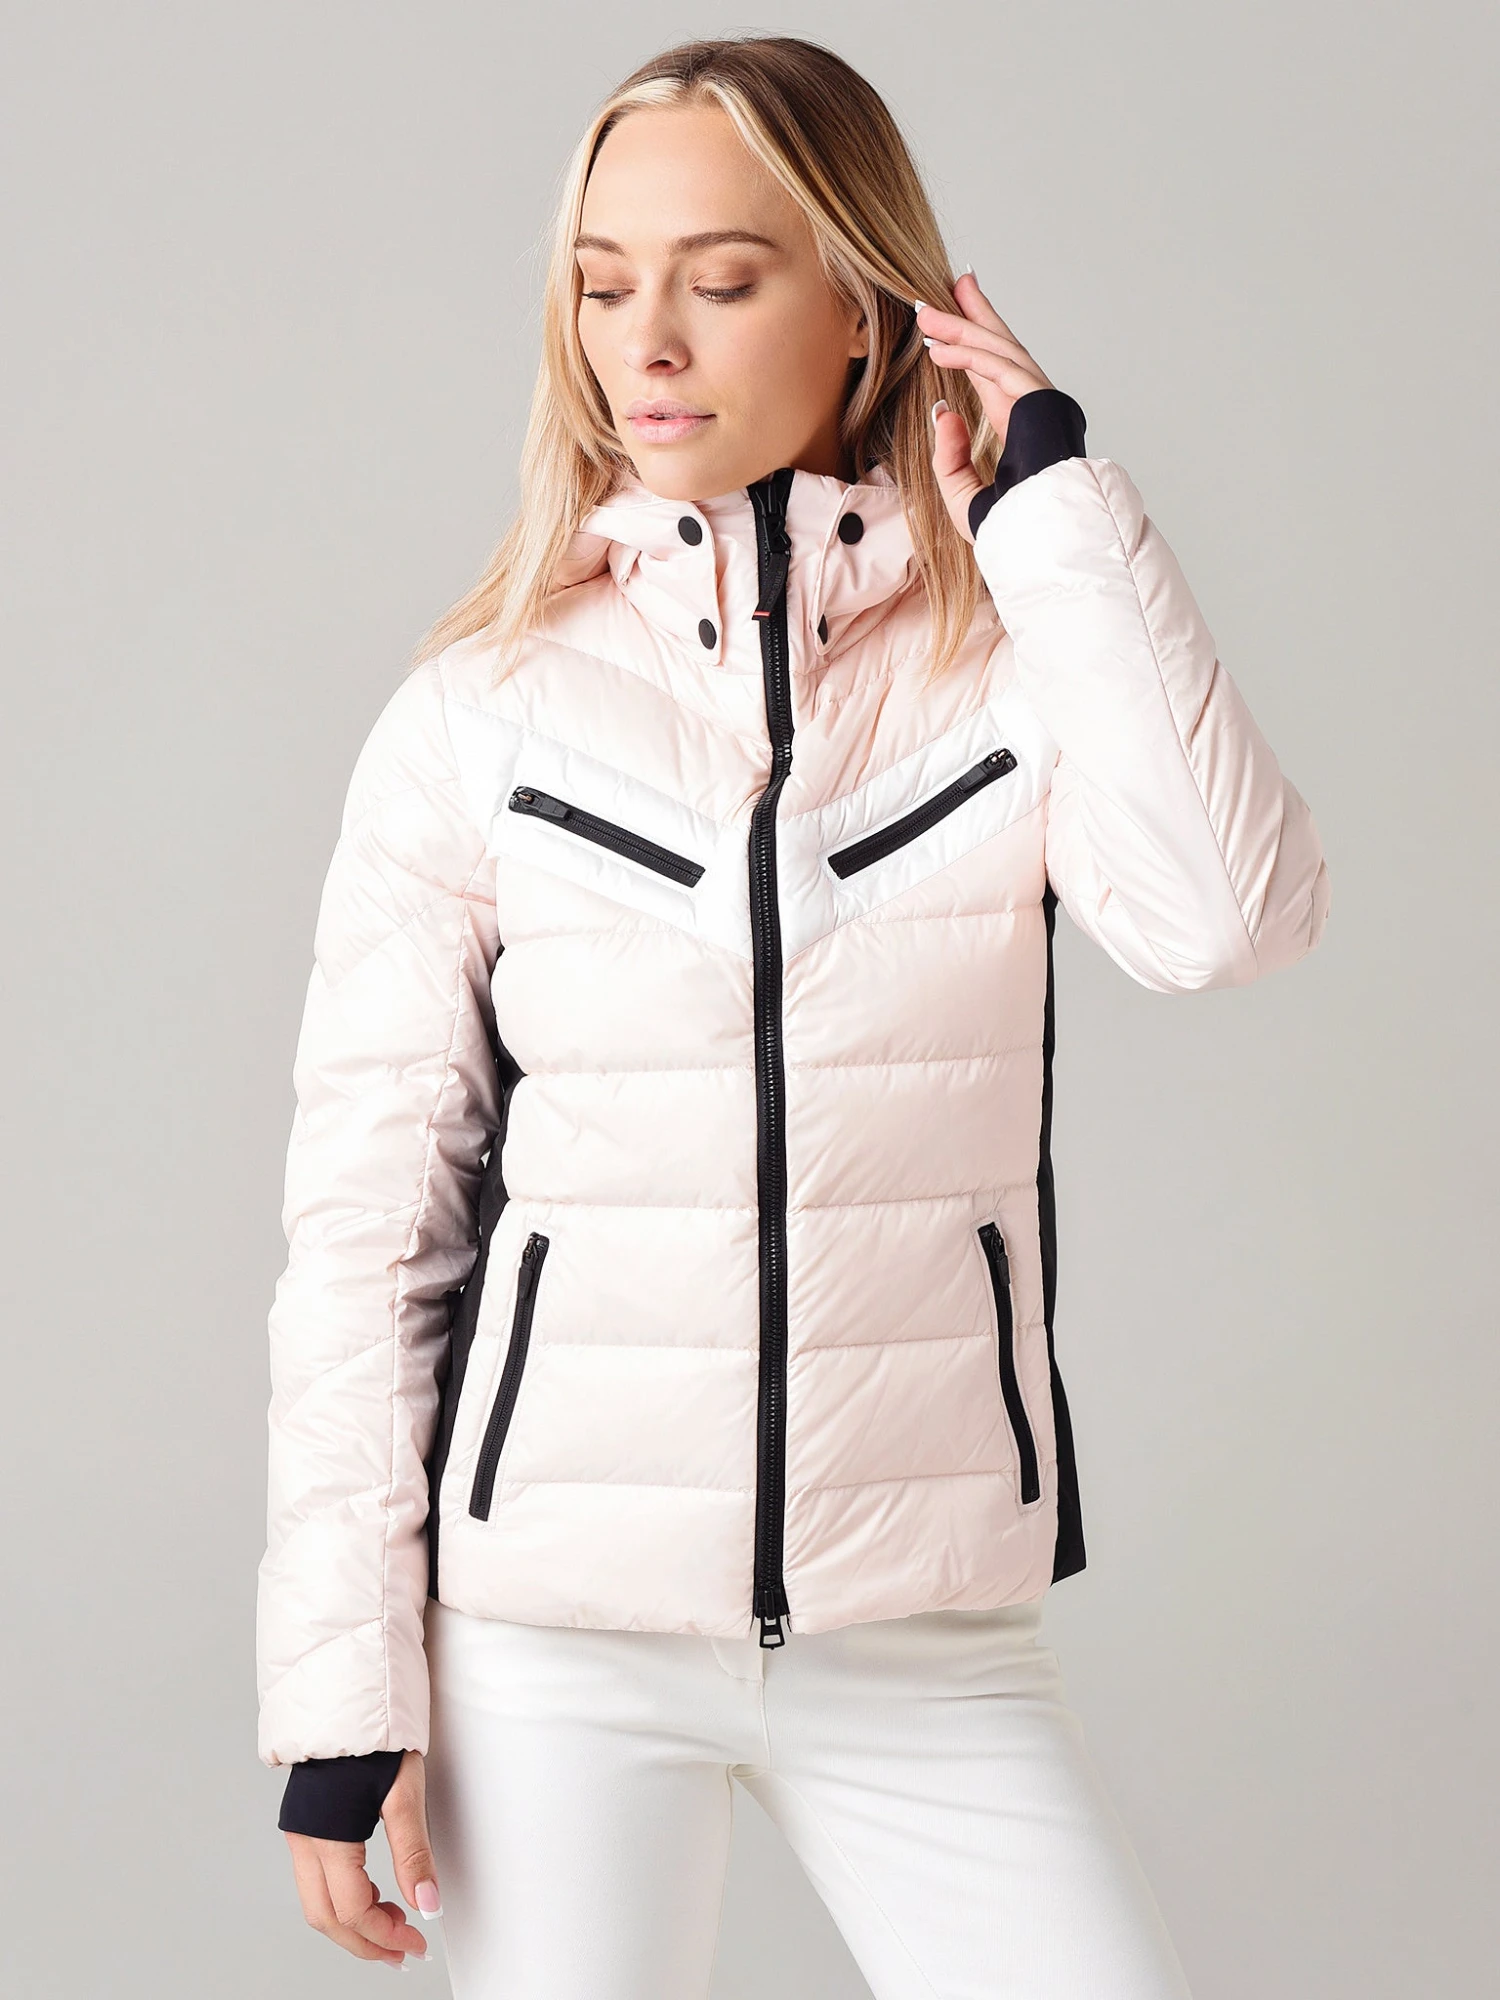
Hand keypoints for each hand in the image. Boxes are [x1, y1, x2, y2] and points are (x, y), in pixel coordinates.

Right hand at [284, 1749, 440, 1966]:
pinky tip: (373, 1893)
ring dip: (353, 1924)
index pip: (352, 1910)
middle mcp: (304, 1841)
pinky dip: (343, 1899)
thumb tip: (427, 1906)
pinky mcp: (306, 1825)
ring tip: (393, 1925)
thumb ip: (414, 1855)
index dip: (385, 1936)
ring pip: (317, 1903)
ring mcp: (300, 1834)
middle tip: (402, 1952)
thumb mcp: (405, 1794)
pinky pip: (317, 1880)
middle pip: (326, 1918)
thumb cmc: (376, 1740)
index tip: (416, 1943)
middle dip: (365, 1942)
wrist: (348, 1698)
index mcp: (327, 1838)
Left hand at [918, 273, 1053, 541]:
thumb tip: (943, 410)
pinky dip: (967, 356)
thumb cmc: (1011, 527)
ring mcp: (1038, 402)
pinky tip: (939, 349)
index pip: (992, 376)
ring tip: (926, 314)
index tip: (947, 328)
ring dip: (961, 328)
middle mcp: (1031, 408)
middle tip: (949, 287)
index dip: (970, 348)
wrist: (1043, 540)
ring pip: (997, 350)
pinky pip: (998, 368)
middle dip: (974, 315)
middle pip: (1000, 348)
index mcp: (1019, 427)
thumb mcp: (962, 494)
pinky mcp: (1037, 402)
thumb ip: (949, 456)